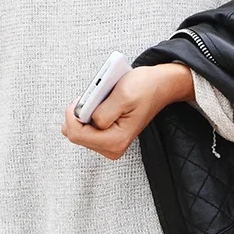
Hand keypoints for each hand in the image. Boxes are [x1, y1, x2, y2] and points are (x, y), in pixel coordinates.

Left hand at [62, 64, 194, 160]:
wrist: (159, 86)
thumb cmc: (144, 88)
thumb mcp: (122, 95)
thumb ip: (102, 112)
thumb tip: (86, 119)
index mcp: (116, 140)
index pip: (77, 135)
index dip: (73, 114)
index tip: (81, 98)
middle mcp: (112, 147)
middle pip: (76, 134)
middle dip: (80, 113)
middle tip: (93, 97)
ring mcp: (110, 143)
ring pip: (79, 131)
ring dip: (85, 112)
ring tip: (100, 99)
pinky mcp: (108, 137)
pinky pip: (86, 127)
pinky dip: (88, 113)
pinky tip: (100, 103)